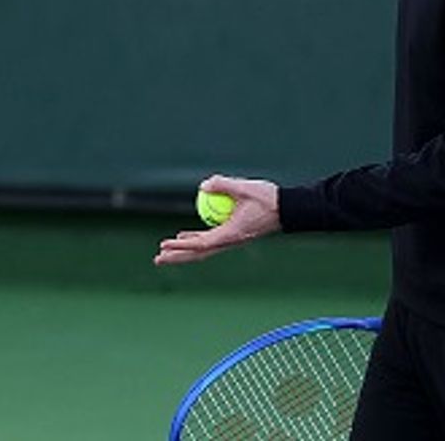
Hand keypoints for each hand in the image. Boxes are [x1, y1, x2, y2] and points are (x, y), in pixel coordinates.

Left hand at [153, 175, 281, 265]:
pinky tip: (183, 235)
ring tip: (163, 251)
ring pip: (202, 248)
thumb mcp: (245, 188)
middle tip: (157, 259)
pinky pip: (209, 240)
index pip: (201, 244)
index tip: (165, 244)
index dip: (181, 245)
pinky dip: (194, 238)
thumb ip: (223, 185)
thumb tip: (202, 186)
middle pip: (198, 253)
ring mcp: (231, 239)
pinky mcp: (233, 234)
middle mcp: (230, 241)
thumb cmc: (268, 198)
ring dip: (183, 250)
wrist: (288, 209)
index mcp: (231, 234)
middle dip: (177, 257)